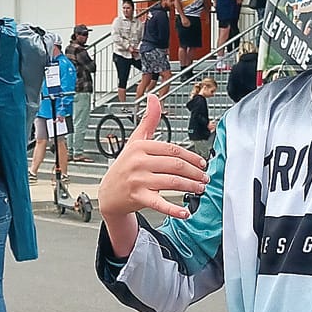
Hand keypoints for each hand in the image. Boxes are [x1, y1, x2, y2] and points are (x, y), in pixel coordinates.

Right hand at [97, 94, 207, 226]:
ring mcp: (138, 180)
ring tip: (199, 189)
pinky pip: (160, 203)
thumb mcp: (135, 141)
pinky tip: (185, 212)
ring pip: (172, 182)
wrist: (108, 192)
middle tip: (203, 178)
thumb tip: (154, 98)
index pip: (172, 150)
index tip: (201, 164)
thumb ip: (148, 120)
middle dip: (194, 173)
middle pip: (175, 166)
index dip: (191, 157)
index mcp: (140, 147)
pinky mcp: (138, 197)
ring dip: (190, 187)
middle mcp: (139, 162)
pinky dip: (174, 209)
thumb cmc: (125, 166)